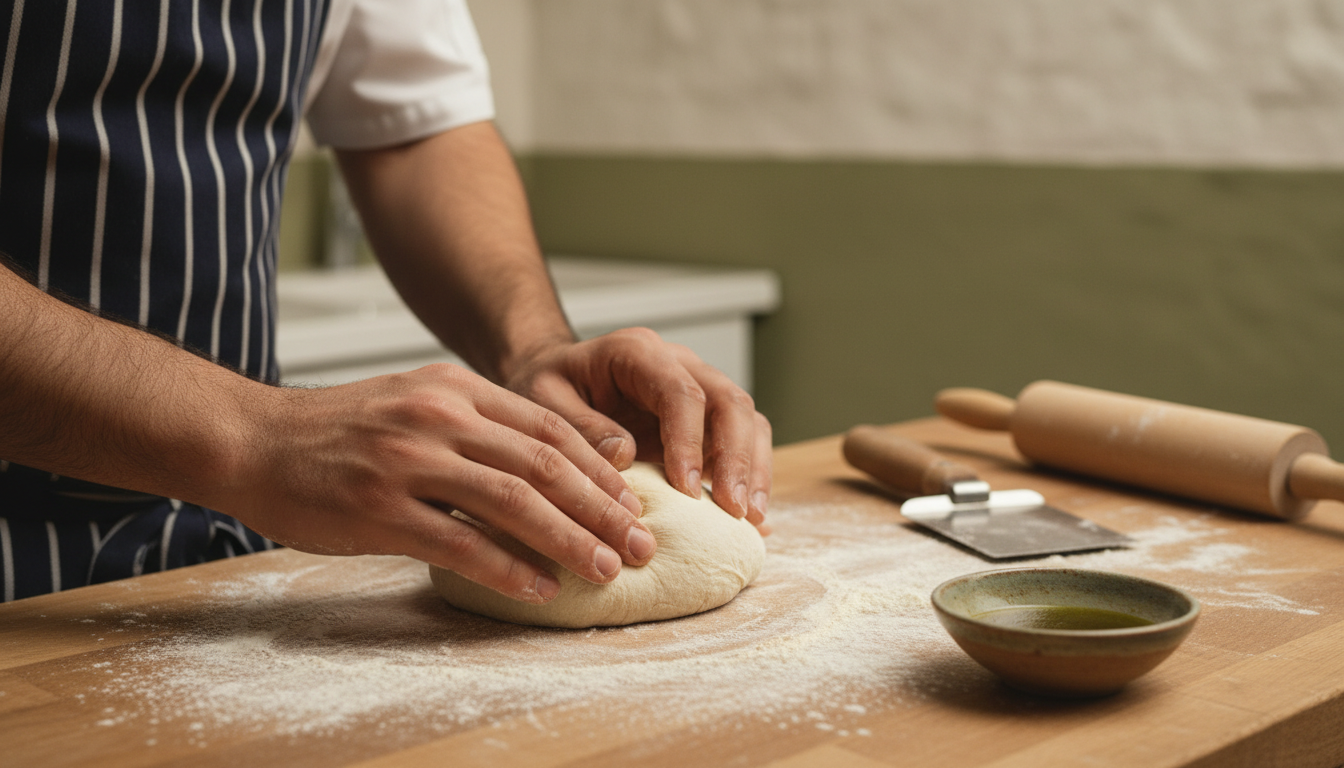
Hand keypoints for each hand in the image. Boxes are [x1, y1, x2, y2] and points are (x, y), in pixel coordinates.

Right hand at [223, 364, 657, 603]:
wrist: (254, 440)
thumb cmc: (339, 430)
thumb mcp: (415, 399)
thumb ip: (478, 425)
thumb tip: (550, 466)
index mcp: (454, 388)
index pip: (548, 428)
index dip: (599, 469)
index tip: (634, 502)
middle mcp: (438, 416)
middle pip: (543, 465)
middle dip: (602, 508)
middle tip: (641, 543)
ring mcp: (407, 460)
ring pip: (513, 502)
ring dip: (569, 540)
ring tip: (605, 569)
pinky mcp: (379, 508)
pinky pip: (459, 542)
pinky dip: (508, 568)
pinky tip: (540, 588)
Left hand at [502, 328, 772, 531]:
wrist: (555, 381)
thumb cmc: (546, 388)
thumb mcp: (543, 402)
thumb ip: (580, 426)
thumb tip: (625, 456)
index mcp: (639, 353)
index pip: (681, 392)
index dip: (689, 440)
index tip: (687, 488)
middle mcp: (680, 366)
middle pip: (730, 402)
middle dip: (737, 457)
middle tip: (734, 509)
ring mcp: (699, 392)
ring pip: (748, 421)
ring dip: (754, 470)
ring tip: (750, 519)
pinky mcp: (707, 423)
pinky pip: (743, 443)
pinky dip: (751, 479)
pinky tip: (751, 520)